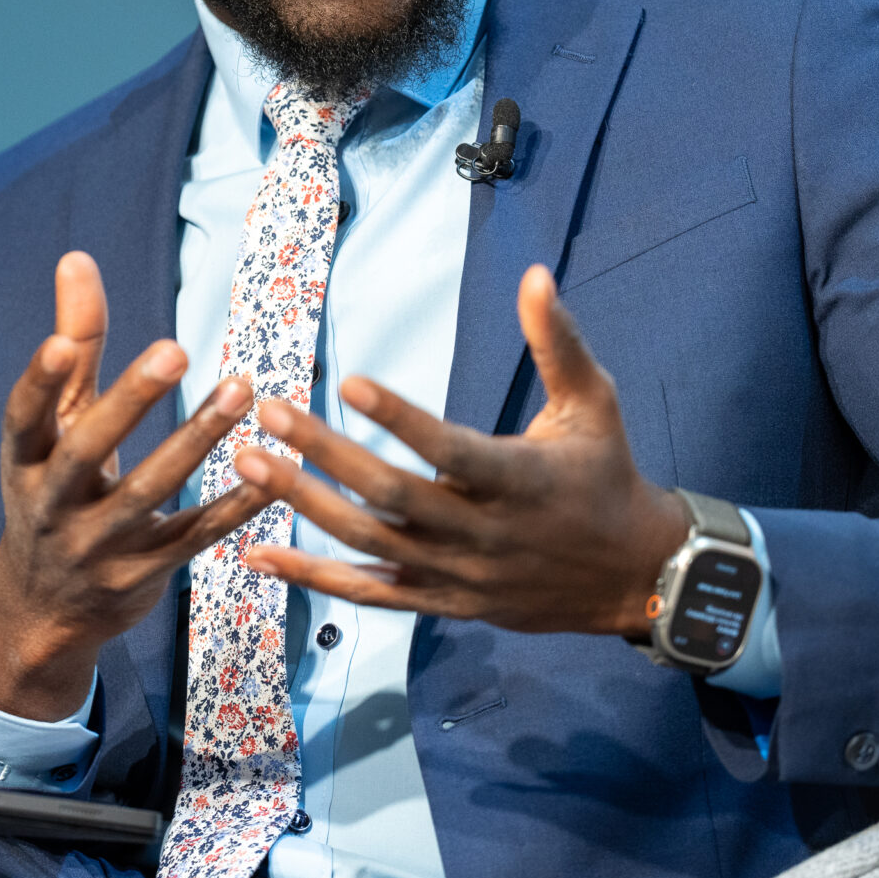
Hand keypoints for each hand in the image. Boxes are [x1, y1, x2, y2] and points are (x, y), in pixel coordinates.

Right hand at [0, 250, 271, 718]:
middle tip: (175, 348)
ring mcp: (99, 547)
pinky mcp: (145, 574)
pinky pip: (195, 536)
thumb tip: (77, 257)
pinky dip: (235, 506)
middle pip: (87, 453)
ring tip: (239, 389)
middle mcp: (53, 507)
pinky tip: (275, 471)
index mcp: (25, 464)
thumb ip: (75, 347)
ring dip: (195, 440)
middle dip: (129, 402)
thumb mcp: (52, 428)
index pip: (22, 420)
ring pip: (149, 493)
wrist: (44, 610)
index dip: (38, 383)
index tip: (62, 344)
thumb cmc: (55, 490)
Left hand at [233, 264, 690, 636]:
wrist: (631, 576)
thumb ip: (558, 342)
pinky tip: (258, 553)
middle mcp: (483, 533)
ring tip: (247, 464)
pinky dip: (313, 576)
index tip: (351, 381)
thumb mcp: (595, 404)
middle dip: (324, 454)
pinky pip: (369, 595)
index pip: (451, 450)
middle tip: (269, 412)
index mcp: (520, 480)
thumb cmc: (607, 474)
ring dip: (303, 505)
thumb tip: (535, 274)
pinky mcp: (443, 604)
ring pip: (369, 544)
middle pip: (391, 497)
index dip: (402, 420)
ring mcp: (459, 575)